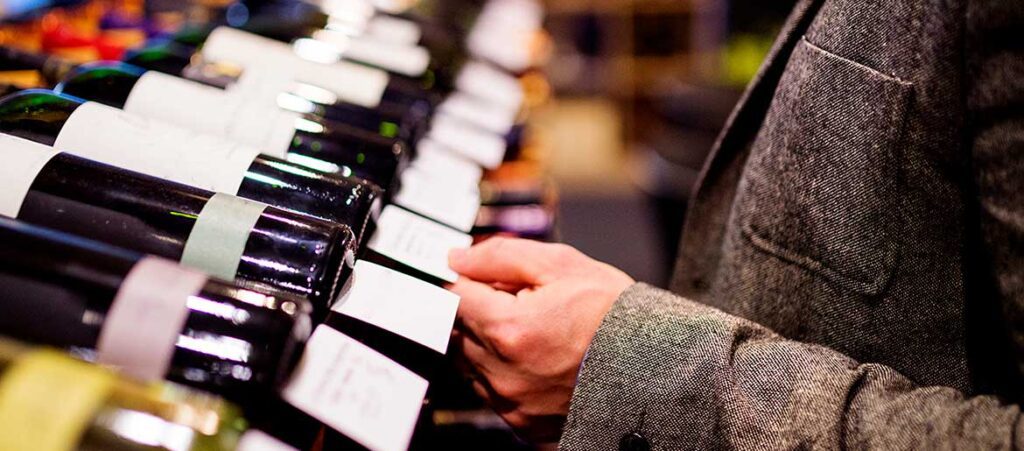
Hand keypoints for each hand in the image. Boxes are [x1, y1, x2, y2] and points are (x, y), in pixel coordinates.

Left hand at [447, 237, 634, 441]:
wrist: (656, 367)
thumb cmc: (615, 316)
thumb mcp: (562, 265)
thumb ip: (500, 257)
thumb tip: (458, 258)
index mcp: (509, 329)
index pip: (453, 297)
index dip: (464, 279)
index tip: (478, 276)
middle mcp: (504, 373)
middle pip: (458, 331)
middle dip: (480, 310)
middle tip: (518, 300)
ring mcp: (512, 403)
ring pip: (471, 363)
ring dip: (489, 342)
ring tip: (533, 330)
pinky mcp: (522, 424)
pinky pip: (492, 391)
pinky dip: (504, 371)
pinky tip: (538, 358)